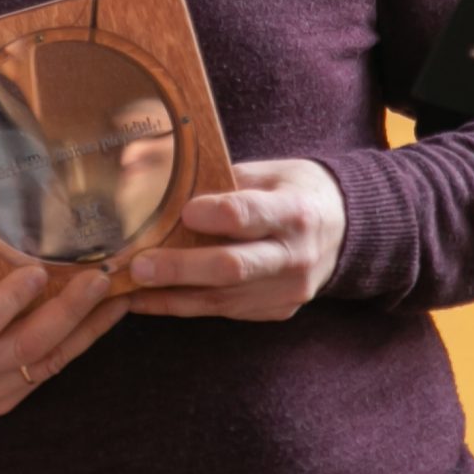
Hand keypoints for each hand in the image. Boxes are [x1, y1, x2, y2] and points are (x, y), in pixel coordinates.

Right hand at [0, 257, 126, 415]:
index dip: (13, 298)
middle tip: (99, 279)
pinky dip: (77, 344)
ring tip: (117, 297)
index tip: (40, 270)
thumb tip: (2, 245)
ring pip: (45, 362)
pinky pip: (46, 372)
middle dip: (68, 311)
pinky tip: (100, 318)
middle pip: (25, 345)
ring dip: (86, 329)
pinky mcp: (4, 403)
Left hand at [125, 159, 346, 320]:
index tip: (182, 210)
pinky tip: (148, 299)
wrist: (345, 230)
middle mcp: (294, 256)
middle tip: (138, 265)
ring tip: (128, 287)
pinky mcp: (277, 310)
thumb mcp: (266, 170)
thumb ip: (213, 174)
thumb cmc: (294, 191)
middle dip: (180, 267)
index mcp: (293, 211)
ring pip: (222, 298)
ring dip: (171, 294)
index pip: (248, 215)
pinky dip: (183, 306)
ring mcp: (287, 290)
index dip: (212, 214)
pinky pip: (224, 312)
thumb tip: (140, 162)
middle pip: (231, 266)